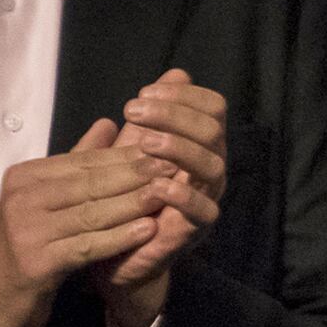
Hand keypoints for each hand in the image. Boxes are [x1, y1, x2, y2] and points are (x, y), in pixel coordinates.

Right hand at [0, 122, 203, 326]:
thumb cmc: (29, 243)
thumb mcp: (48, 198)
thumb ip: (77, 162)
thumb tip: (109, 122)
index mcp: (24, 177)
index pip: (83, 161)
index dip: (125, 156)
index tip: (164, 148)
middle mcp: (20, 199)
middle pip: (89, 184)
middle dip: (134, 175)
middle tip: (173, 166)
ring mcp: (25, 231)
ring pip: (92, 213)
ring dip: (133, 203)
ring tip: (166, 193)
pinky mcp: (36, 262)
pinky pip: (87, 246)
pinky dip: (120, 237)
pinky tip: (148, 231)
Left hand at [95, 71, 226, 326]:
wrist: (113, 254)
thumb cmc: (124, 196)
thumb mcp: (133, 149)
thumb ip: (151, 115)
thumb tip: (176, 72)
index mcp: (199, 144)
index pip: (212, 107)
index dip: (184, 94)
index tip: (145, 92)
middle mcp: (210, 167)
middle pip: (214, 128)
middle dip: (174, 114)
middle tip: (134, 109)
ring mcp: (206, 198)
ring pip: (213, 164)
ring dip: (179, 148)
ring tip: (144, 142)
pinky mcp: (195, 230)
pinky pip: (203, 210)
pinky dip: (182, 195)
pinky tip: (157, 185)